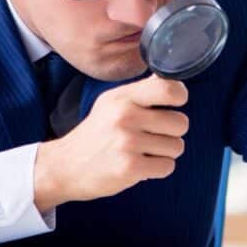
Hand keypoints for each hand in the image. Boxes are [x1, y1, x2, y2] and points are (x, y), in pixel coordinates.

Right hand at [33, 74, 188, 211]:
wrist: (65, 166)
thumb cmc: (96, 133)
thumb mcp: (112, 103)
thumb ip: (142, 91)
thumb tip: (169, 78)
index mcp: (123, 97)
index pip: (169, 89)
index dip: (180, 97)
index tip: (173, 105)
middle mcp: (125, 116)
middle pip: (181, 123)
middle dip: (172, 133)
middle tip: (153, 136)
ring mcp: (127, 142)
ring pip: (177, 147)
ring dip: (165, 153)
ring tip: (143, 151)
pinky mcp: (130, 167)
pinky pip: (167, 166)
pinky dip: (158, 169)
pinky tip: (141, 164)